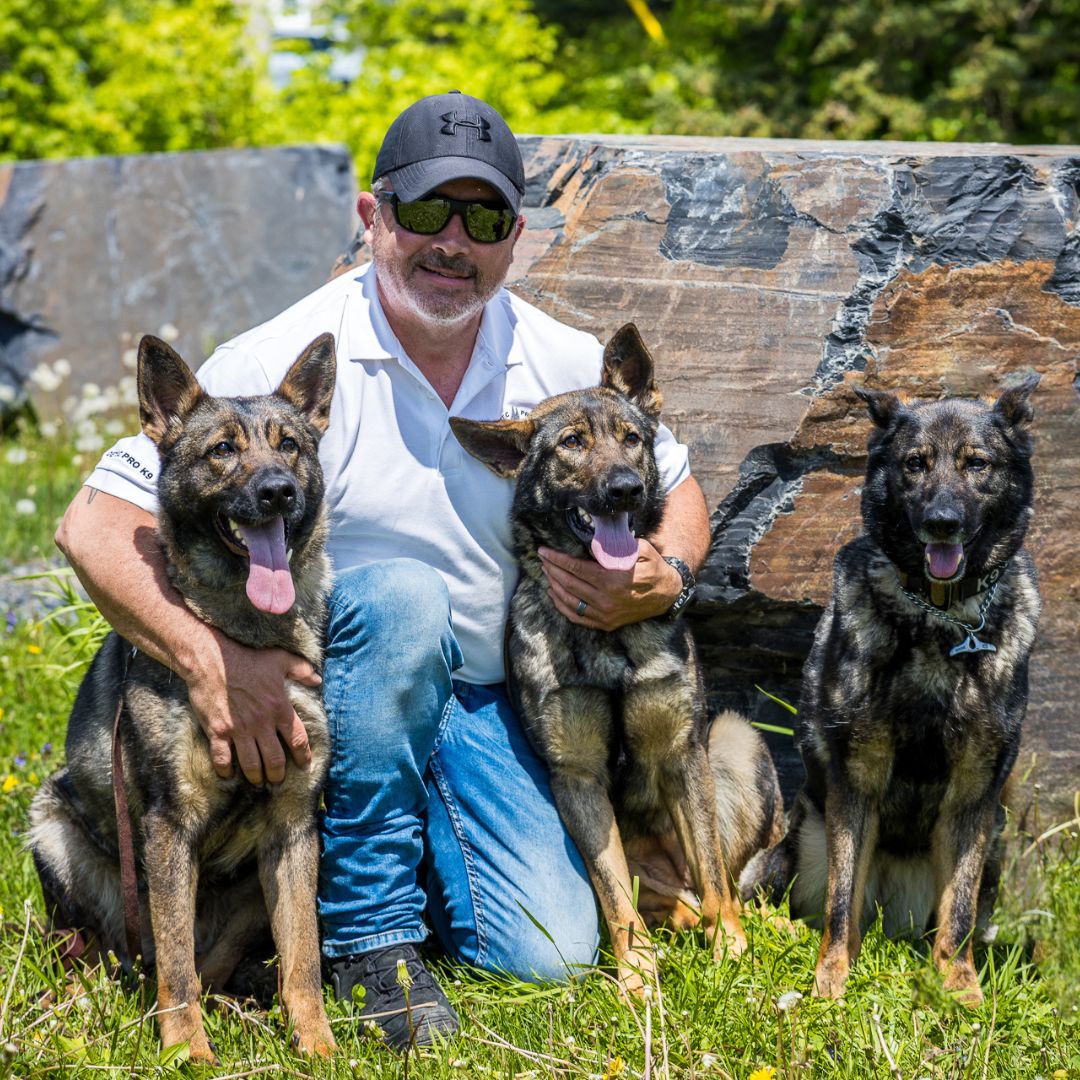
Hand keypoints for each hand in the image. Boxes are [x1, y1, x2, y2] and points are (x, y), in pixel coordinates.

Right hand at [186, 631, 321, 785]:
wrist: (212, 659)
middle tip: (277, 780)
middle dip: (278, 774)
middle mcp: (262, 723)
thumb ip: (302, 670)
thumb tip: (318, 680)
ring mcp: (239, 729)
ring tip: (258, 782)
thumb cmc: (248, 658)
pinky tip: (229, 775)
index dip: (303, 756)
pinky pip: (222, 759)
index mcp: (279, 708)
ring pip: (252, 764)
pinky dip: (226, 770)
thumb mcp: (280, 659)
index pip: (298, 740)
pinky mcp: (218, 731)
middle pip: (275, 759)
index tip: (304, 766)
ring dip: (256, 776)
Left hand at [538, 541, 681, 630]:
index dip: (557, 559)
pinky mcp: (606, 624)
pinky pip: (576, 617)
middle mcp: (606, 599)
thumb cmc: (654, 568)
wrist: (668, 595)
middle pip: (568, 583)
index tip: (544, 551)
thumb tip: (592, 544)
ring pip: (569, 600)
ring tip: (546, 573)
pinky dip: (561, 606)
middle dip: (552, 569)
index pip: (576, 568)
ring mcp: (605, 614)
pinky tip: (554, 594)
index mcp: (613, 580)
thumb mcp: (640, 550)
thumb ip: (617, 547)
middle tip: (542, 559)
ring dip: (553, 585)